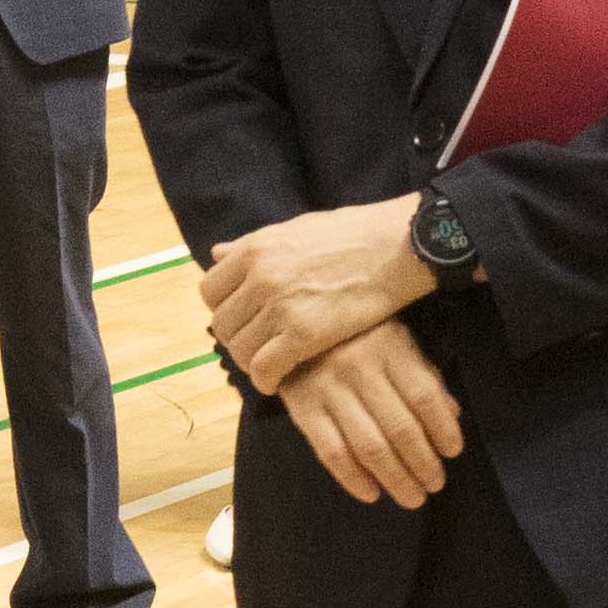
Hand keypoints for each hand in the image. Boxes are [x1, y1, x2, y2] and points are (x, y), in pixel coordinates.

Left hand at [201, 198, 438, 389]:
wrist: (397, 245)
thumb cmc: (354, 234)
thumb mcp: (295, 228)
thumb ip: (252, 244)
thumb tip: (216, 252)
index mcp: (255, 248)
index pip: (210, 290)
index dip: (224, 309)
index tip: (244, 319)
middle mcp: (260, 276)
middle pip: (222, 323)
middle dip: (237, 339)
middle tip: (259, 346)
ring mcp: (281, 305)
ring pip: (240, 350)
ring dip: (251, 362)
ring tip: (270, 364)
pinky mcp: (305, 333)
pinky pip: (265, 368)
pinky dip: (267, 380)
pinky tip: (279, 380)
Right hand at [269, 318, 471, 507]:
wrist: (290, 325)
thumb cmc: (355, 334)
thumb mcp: (395, 340)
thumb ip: (423, 375)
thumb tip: (452, 415)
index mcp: (390, 347)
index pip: (425, 396)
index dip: (443, 429)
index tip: (453, 452)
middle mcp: (360, 367)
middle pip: (400, 428)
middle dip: (423, 464)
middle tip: (435, 484)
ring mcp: (328, 389)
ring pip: (369, 446)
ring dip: (396, 478)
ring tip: (413, 497)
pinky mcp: (302, 408)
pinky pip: (331, 452)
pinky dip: (353, 479)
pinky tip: (372, 493)